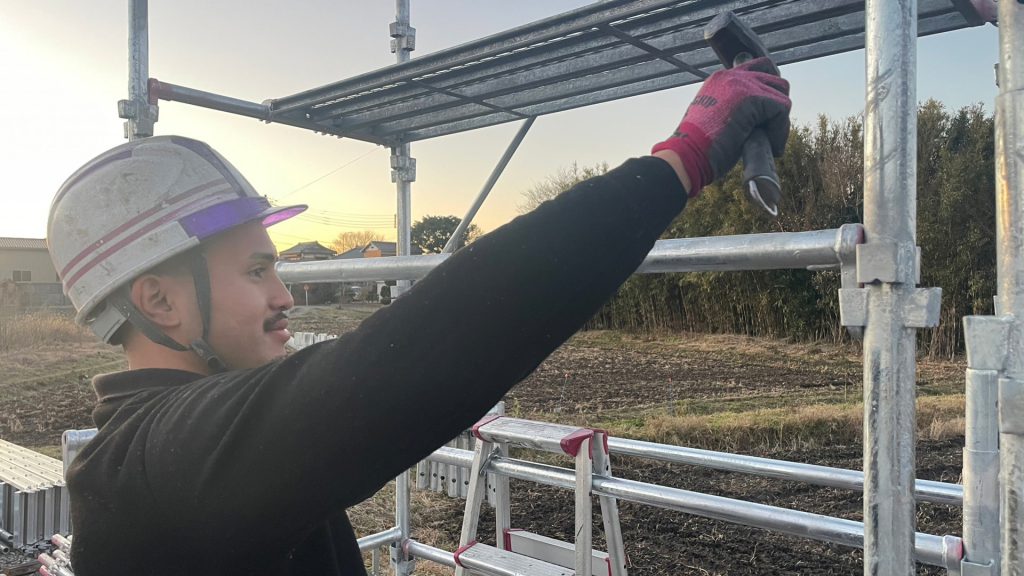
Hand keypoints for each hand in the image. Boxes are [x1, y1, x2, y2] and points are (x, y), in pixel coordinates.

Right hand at [652, 57, 790, 195]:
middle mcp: (730, 76)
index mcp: (720, 79)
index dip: (770, 90)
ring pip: (781, 93)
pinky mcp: (751, 98)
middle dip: (778, 106)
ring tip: (769, 141)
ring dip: (780, 120)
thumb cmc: (699, 147)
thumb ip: (734, 108)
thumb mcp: (716, 118)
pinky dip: (780, 131)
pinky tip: (771, 146)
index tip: (771, 113)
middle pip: (775, 79)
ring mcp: (741, 84)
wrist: (686, 156)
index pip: (758, 69)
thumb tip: (759, 116)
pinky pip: (781, 109)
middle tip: (770, 131)